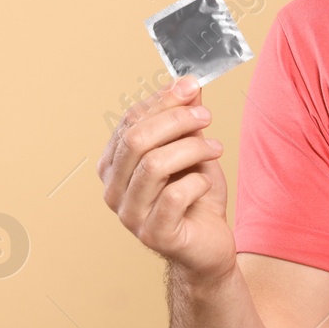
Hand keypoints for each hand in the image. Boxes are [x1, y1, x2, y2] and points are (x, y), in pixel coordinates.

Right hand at [100, 74, 234, 282]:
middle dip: (176, 121)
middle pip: (136, 139)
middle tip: (206, 118)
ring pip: (154, 164)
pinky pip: (174, 195)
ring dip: (191, 149)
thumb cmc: (196, 198)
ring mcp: (130, 215)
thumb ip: (185, 119)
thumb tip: (187, 83)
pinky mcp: (154, 235)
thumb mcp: (191, 150)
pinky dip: (197, 182)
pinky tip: (206, 182)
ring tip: (215, 149)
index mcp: (114, 165)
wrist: (208, 244)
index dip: (162, 101)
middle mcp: (113, 190)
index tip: (192, 88)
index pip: (129, 122)